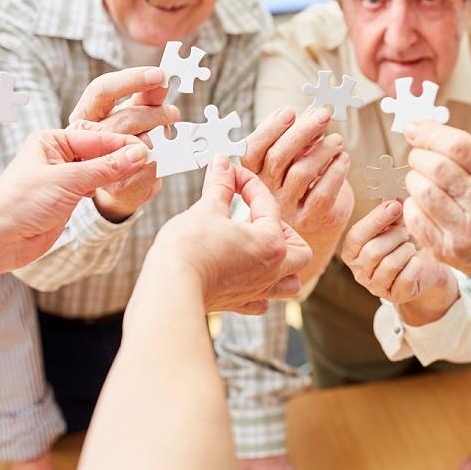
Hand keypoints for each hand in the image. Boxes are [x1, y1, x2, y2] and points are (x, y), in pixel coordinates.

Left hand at [0, 128, 149, 268]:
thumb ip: (106, 167)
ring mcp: (64, 176)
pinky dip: (111, 185)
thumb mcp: (68, 180)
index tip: (146, 149)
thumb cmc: (20, 203)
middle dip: (122, 156)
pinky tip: (125, 185)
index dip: (121, 143)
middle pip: (100, 150)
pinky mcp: (68, 196)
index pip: (95, 136)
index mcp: (51, 140)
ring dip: (119, 171)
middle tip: (148, 160)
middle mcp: (58, 155)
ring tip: (142, 172)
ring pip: (100, 168)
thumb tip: (138, 154)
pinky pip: (97, 185)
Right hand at [68, 67, 180, 221]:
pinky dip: (163, 160)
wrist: (119, 186)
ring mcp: (98, 164)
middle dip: (156, 114)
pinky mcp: (116, 186)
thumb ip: (145, 98)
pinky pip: (148, 168)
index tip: (160, 75)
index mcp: (86, 115)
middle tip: (174, 114)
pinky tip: (165, 157)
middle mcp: (85, 138)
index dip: (132, 80)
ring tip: (169, 136)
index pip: (102, 90)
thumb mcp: (133, 114)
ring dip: (161, 138)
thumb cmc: (123, 143)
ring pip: (136, 144)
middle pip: (125, 118)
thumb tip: (162, 79)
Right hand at [146, 156, 311, 313]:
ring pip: (290, 282)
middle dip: (285, 231)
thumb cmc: (189, 250)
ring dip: (284, 265)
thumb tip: (223, 166)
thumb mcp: (206, 208)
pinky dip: (261, 291)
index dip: (248, 182)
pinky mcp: (238, 303)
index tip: (232, 174)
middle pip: (300, 251)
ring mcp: (257, 290)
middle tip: (259, 218)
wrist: (170, 287)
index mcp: (270, 242)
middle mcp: (271, 270)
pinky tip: (247, 276)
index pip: (267, 204)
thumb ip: (220, 185)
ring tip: (262, 249)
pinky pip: (263, 301)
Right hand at [242, 106, 352, 237]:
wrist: (315, 222)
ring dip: (322, 150)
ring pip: (301, 173)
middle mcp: (266, 192)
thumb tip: (309, 114)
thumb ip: (295, 140)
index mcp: (254, 173)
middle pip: (278, 158)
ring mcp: (286, 208)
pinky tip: (343, 159)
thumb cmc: (302, 182)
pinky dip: (336, 173)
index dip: (270, 129)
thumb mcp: (293, 158)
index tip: (290, 111)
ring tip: (337, 140)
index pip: (253, 149)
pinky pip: (323, 194)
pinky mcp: (309, 219)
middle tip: (323, 115)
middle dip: (302, 132)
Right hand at [340, 200, 450, 304]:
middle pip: (372, 251)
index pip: (356, 236)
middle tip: (405, 232)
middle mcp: (359, 271)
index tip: (394, 206)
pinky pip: (405, 278)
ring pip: (389, 265)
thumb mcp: (395, 226)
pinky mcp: (394, 296)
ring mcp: (375, 287)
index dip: (376, 220)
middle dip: (394, 236)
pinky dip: (415, 265)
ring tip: (410, 246)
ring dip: (405, 250)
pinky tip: (416, 260)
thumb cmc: (402, 245)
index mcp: (351, 251)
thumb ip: (391, 214)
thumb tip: (393, 201)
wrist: (423, 270)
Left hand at [402, 121, 470, 275]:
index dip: (430, 133)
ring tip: (420, 179)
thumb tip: (414, 128)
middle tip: (418, 157)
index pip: (458, 146)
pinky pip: (414, 216)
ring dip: (413, 179)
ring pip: (424, 192)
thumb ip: (460, 148)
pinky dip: (411, 203)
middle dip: (419, 156)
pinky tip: (422, 203)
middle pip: (438, 168)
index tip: (413, 129)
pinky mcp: (447, 249)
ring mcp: (467, 232)